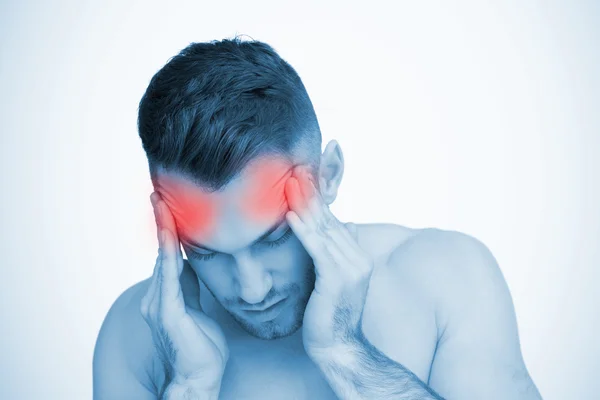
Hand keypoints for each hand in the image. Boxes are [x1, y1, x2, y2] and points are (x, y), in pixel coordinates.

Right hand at [140, 192, 228, 392]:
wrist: (200, 377)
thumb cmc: (202, 347)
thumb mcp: (198, 308)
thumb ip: (190, 287)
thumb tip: (190, 265)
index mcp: (165, 296)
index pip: (167, 256)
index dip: (167, 231)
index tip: (166, 207)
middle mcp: (156, 297)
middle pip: (161, 252)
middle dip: (160, 224)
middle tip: (158, 195)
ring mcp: (159, 305)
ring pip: (163, 260)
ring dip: (163, 231)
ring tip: (160, 205)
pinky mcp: (167, 313)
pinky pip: (169, 277)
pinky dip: (169, 254)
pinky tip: (170, 236)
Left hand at [284, 166, 374, 356]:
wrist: (338, 348)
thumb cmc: (329, 316)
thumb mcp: (332, 280)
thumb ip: (332, 255)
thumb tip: (332, 230)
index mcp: (358, 258)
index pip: (334, 223)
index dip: (318, 200)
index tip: (304, 178)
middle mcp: (358, 260)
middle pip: (329, 221)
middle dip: (311, 195)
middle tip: (296, 169)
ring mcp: (350, 269)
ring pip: (323, 230)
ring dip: (305, 205)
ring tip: (290, 183)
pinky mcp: (336, 280)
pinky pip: (317, 250)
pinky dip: (303, 231)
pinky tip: (290, 215)